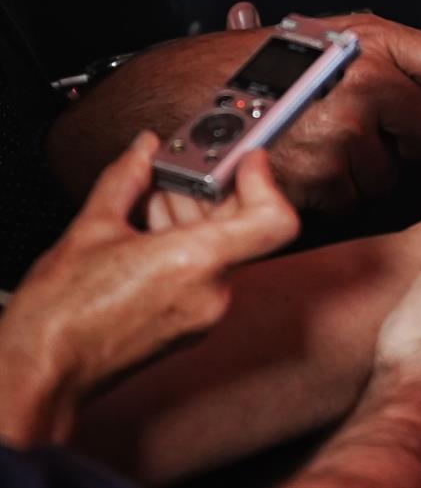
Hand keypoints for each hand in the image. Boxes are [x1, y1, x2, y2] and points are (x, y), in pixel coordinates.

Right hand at [0, 134, 297, 444]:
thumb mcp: (89, 229)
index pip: (274, 220)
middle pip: (242, 227)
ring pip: (222, 249)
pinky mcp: (190, 326)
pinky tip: (150, 233)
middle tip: (180, 171)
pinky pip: (206, 273)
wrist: (40, 375)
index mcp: (194, 263)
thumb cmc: (58, 317)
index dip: (265, 181)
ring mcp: (203, 314)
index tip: (245, 160)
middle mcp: (210, 292)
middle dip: (214, 192)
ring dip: (197, 216)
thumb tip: (143, 151)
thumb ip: (125, 180)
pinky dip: (188, 245)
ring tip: (154, 199)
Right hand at [264, 14, 420, 210]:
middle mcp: (369, 83)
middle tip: (376, 134)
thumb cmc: (246, 65)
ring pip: (395, 175)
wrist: (173, 97)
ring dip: (366, 171)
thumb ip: (385, 53)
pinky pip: (354, 200)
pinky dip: (332, 193)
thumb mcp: (324, 35)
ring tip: (320, 144)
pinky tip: (301, 165)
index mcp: (376, 41)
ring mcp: (347, 133)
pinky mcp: (322, 178)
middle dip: (414, 144)